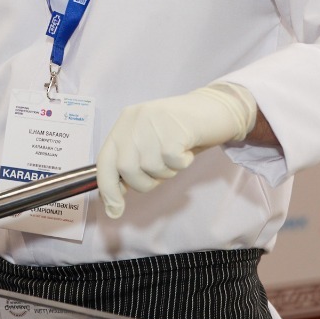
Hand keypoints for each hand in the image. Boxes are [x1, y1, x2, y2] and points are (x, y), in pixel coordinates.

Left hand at [95, 81, 257, 218]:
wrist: (214, 108)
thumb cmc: (181, 132)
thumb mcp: (150, 143)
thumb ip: (133, 163)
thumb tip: (115, 195)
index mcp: (124, 123)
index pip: (105, 160)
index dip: (108, 188)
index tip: (115, 210)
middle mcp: (134, 119)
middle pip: (126, 168)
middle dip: (144, 182)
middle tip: (163, 173)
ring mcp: (153, 121)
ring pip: (150, 167)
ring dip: (166, 172)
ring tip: (177, 156)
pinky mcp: (174, 127)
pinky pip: (172, 161)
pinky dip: (182, 163)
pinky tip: (187, 149)